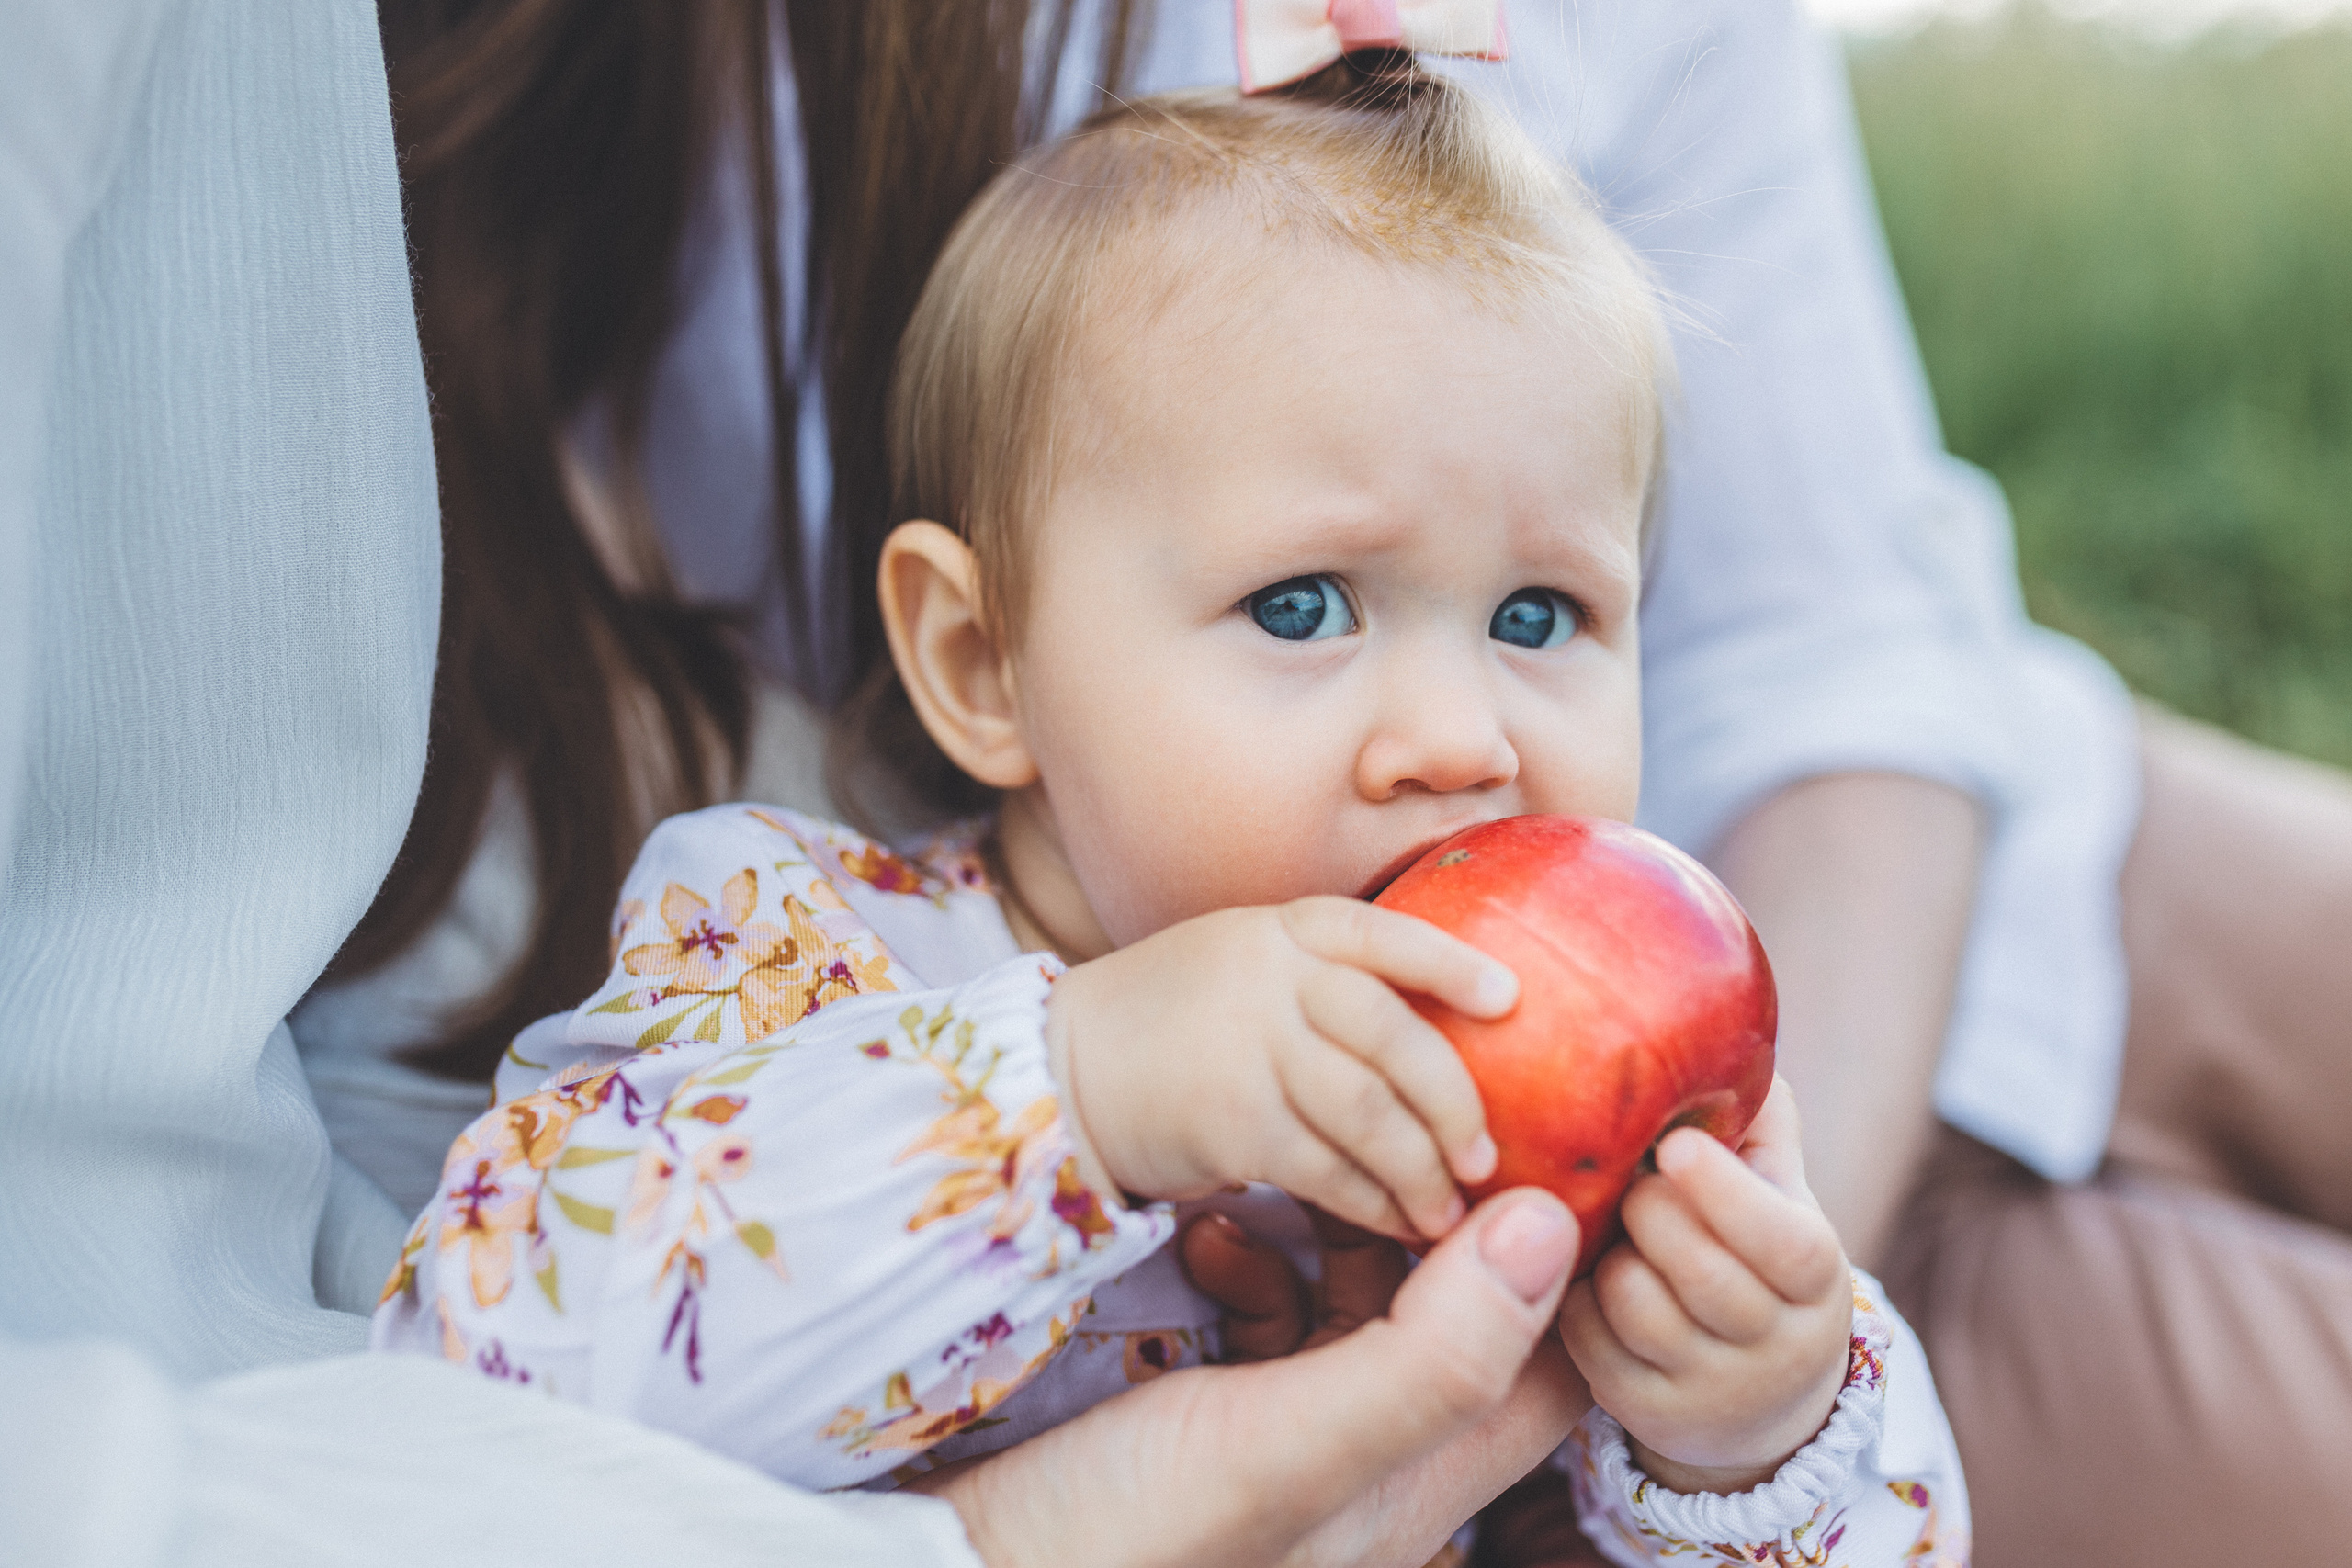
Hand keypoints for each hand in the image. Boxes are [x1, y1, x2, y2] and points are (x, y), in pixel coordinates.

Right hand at [920, 1189, 1587, 1567]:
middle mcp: (1376, 1465)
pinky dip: (1256, 1264)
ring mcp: (1297, 1438)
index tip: (1529, 1161)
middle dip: (1433, 1222)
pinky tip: (1206, 1238)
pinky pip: (1278, 1319)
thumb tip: (1546, 1226)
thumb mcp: (1291, 1441)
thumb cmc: (1126, 1532)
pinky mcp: (1227, 1412)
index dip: (1559, 1267)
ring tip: (1268, 1196)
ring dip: (1333, 1231)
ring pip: (1364, 1305)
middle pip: (1460, 1319)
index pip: (1549, 1367)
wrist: (967, 1564)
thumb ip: (1433, 1352)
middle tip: (1393, 1139)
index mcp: (1421, 1485)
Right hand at [1046, 898, 1514, 1239]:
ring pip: (1371, 1111)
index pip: (1384, 934)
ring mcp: (1251, 1046)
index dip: (1453, 965)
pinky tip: (1395, 1225)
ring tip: (1447, 1211)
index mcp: (1283, 930)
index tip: (1511, 999)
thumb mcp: (1245, 965)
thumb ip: (1325, 982)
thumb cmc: (1172, 1025)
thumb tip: (1438, 1035)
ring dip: (1422, 1170)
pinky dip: (1374, 1203)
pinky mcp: (1232, 1120)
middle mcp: (1272, 977)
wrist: (1059, 1070)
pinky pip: (1330, 1167)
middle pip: (1396, 1036)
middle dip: (1455, 1102)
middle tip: (1486, 1154)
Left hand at [1558, 1078, 1850, 1493]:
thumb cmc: (1758, 1256)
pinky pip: (1586, 1339)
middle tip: (1628, 1173)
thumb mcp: (1781, 1197)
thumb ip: (1764, 1125)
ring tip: (1608, 1218)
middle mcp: (1774, 1344)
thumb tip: (1737, 1028)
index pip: (1778, 1238)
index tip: (1675, 1146)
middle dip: (1648, 1209)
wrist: (1760, 1394)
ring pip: (1633, 1303)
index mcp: (1816, 1275)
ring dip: (1606, 1250)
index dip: (1722, 1190)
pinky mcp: (1645, 1410)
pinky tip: (1579, 1264)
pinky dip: (1573, 1292)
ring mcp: (1710, 1387)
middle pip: (1695, 1268)